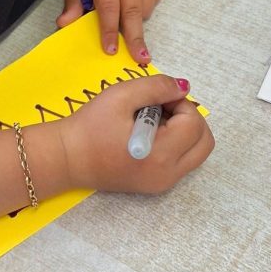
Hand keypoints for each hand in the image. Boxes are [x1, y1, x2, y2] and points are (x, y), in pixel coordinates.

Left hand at [57, 0, 165, 62]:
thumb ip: (72, 1)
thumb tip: (64, 24)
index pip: (108, 5)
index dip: (108, 30)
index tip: (110, 51)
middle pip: (132, 11)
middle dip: (135, 37)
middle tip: (139, 59)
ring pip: (144, 9)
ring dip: (135, 21)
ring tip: (124, 13)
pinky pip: (153, 1)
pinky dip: (144, 9)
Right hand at [58, 74, 213, 194]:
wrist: (66, 158)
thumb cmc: (89, 127)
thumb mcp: (121, 96)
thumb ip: (157, 87)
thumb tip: (183, 87)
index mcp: (160, 155)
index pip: (194, 123)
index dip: (181, 103)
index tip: (157, 97)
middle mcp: (167, 175)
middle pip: (204, 142)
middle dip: (190, 118)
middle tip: (162, 107)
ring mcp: (162, 183)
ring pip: (196, 152)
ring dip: (184, 131)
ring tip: (154, 119)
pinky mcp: (156, 185)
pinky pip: (181, 161)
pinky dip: (175, 143)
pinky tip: (148, 132)